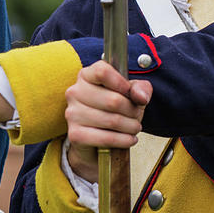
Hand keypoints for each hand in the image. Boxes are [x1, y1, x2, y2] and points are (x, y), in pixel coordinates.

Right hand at [64, 61, 151, 180]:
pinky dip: (124, 140)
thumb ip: (140, 89)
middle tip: (137, 115)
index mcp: (86, 75)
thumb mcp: (130, 94)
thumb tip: (140, 97)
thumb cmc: (113, 111)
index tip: (129, 92)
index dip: (121, 83)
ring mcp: (73, 114)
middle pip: (113, 100)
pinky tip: (129, 139)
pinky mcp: (75, 135)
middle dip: (132, 111)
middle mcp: (75, 92)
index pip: (102, 72)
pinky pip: (106, 138)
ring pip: (112, 120)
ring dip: (131, 127)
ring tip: (134, 127)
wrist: (95, 139)